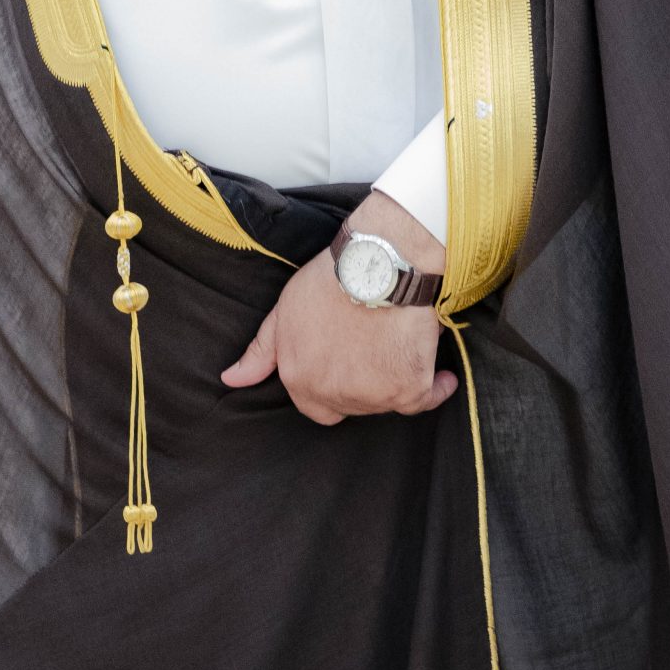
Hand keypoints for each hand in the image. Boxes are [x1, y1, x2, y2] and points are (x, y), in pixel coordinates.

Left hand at [221, 189, 456, 425]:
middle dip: (361, 382)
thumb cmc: (332, 279)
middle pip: (351, 404)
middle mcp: (332, 393)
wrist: (380, 263)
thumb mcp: (284, 312)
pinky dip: (434, 387)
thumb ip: (261, 352)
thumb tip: (231, 380)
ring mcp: (372, 396)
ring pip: (385, 401)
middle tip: (373, 346)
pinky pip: (426, 399)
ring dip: (393, 379)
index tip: (347, 361)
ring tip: (396, 340)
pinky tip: (438, 373)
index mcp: (300, 378)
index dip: (330, 383)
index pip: (314, 406)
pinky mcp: (408, 390)